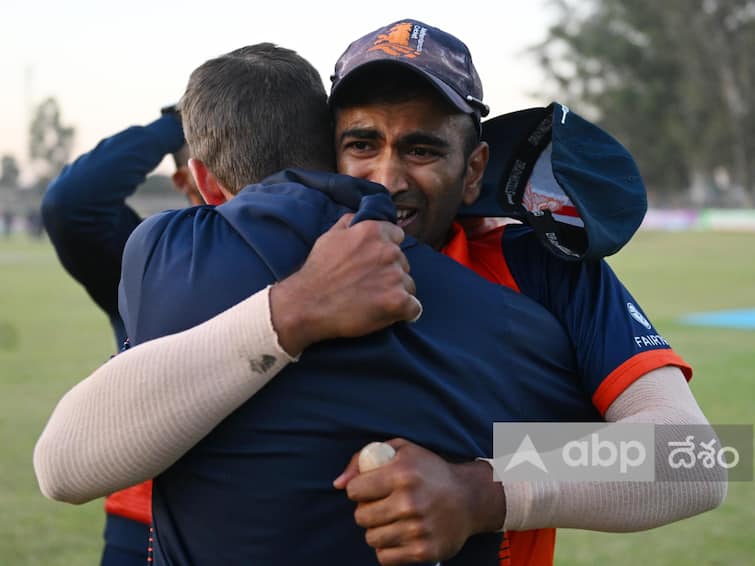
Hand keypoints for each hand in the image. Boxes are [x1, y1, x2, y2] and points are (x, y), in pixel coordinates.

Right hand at [270, 214, 420, 355]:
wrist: (307, 304)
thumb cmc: (317, 271)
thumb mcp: (329, 236)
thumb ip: (350, 222)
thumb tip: (360, 214)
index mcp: (374, 232)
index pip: (398, 237)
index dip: (386, 252)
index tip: (375, 265)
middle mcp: (388, 251)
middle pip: (404, 263)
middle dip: (391, 274)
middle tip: (370, 286)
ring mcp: (395, 276)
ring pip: (409, 285)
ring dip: (397, 293)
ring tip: (374, 302)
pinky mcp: (398, 301)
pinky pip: (414, 308)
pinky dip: (405, 313)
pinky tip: (389, 314)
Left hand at [333, 439, 505, 565]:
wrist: (469, 498)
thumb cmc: (428, 471)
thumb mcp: (400, 450)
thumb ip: (363, 459)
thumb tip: (337, 484)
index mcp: (402, 473)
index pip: (354, 490)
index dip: (359, 489)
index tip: (370, 489)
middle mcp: (410, 501)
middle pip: (360, 517)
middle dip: (366, 511)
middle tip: (382, 505)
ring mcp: (418, 528)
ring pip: (371, 538)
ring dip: (377, 530)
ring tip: (392, 519)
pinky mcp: (425, 551)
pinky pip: (385, 557)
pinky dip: (388, 548)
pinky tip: (399, 535)